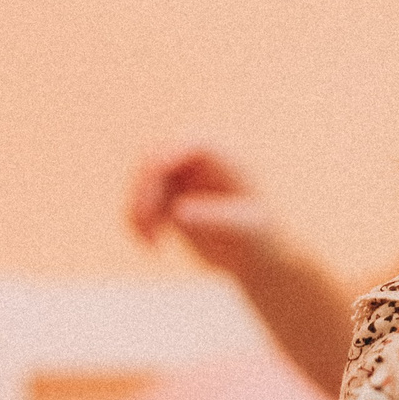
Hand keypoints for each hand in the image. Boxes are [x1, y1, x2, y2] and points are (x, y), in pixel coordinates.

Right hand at [127, 145, 278, 277]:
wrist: (257, 255)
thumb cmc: (261, 238)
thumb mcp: (246, 230)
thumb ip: (216, 217)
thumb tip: (178, 210)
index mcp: (223, 154)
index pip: (186, 144)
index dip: (162, 165)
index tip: (152, 201)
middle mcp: (197, 157)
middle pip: (153, 158)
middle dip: (144, 192)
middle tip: (146, 229)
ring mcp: (180, 173)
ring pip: (140, 180)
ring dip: (137, 211)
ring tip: (150, 244)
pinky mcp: (167, 194)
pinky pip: (139, 200)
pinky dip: (138, 221)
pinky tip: (152, 246)